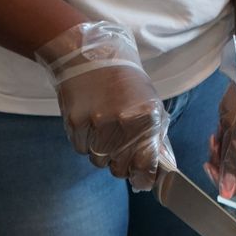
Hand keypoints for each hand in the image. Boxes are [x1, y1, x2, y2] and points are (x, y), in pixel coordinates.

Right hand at [36, 20, 173, 185]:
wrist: (88, 53)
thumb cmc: (124, 78)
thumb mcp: (149, 102)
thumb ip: (155, 135)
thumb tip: (160, 165)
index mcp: (146, 117)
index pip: (146, 164)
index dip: (144, 178)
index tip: (143, 181)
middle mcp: (122, 123)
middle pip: (120, 169)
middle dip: (122, 165)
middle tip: (121, 151)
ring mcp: (96, 124)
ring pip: (98, 161)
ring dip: (103, 152)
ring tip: (104, 128)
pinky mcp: (74, 123)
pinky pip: (81, 149)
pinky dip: (86, 142)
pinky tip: (90, 122)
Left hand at [209, 36, 235, 198]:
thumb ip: (232, 166)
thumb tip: (227, 192)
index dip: (230, 185)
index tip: (214, 172)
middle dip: (223, 167)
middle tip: (212, 153)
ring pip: (232, 164)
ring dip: (220, 154)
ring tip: (216, 138)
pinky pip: (230, 151)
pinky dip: (222, 145)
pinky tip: (219, 132)